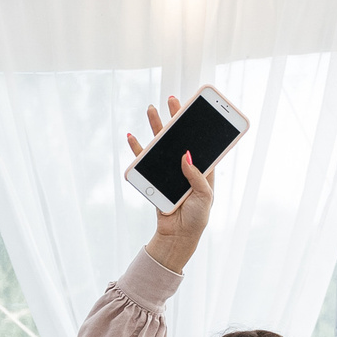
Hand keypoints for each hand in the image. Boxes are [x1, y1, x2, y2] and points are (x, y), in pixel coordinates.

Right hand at [129, 96, 216, 260]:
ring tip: (151, 110)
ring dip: (156, 127)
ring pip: (162, 144)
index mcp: (203, 169)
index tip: (194, 108)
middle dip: (175, 118)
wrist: (177, 236)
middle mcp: (186, 166)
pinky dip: (138, 149)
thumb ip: (196, 176)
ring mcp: (169, 171)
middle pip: (179, 137)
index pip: (200, 141)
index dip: (197, 125)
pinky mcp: (155, 178)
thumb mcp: (203, 197)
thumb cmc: (196, 218)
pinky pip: (145, 161)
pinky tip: (133, 136)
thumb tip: (187, 155)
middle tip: (172, 100)